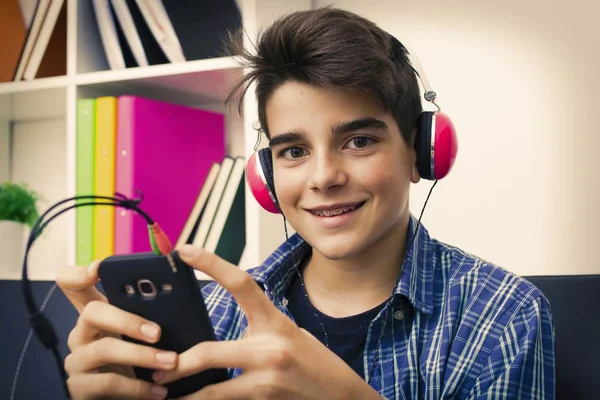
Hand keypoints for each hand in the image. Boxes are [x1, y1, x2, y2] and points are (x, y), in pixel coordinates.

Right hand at [56, 262, 175, 398]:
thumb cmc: (137, 361)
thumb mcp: (142, 334)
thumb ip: (152, 315)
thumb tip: (183, 299)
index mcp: (95, 314)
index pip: (73, 285)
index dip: (79, 273)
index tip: (97, 268)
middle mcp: (81, 333)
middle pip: (92, 312)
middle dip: (128, 320)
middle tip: (158, 332)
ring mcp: (77, 360)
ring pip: (104, 350)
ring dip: (142, 356)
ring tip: (170, 361)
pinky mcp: (79, 387)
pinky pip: (108, 383)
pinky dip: (138, 387)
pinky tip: (159, 390)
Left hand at [154, 245, 381, 399]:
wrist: (341, 395)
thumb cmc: (312, 360)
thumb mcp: (286, 333)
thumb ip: (256, 329)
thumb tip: (217, 336)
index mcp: (275, 322)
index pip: (241, 283)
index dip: (211, 263)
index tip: (185, 250)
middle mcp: (269, 349)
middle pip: (209, 352)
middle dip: (178, 363)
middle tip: (158, 365)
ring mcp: (266, 380)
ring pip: (212, 390)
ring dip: (185, 394)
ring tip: (163, 392)